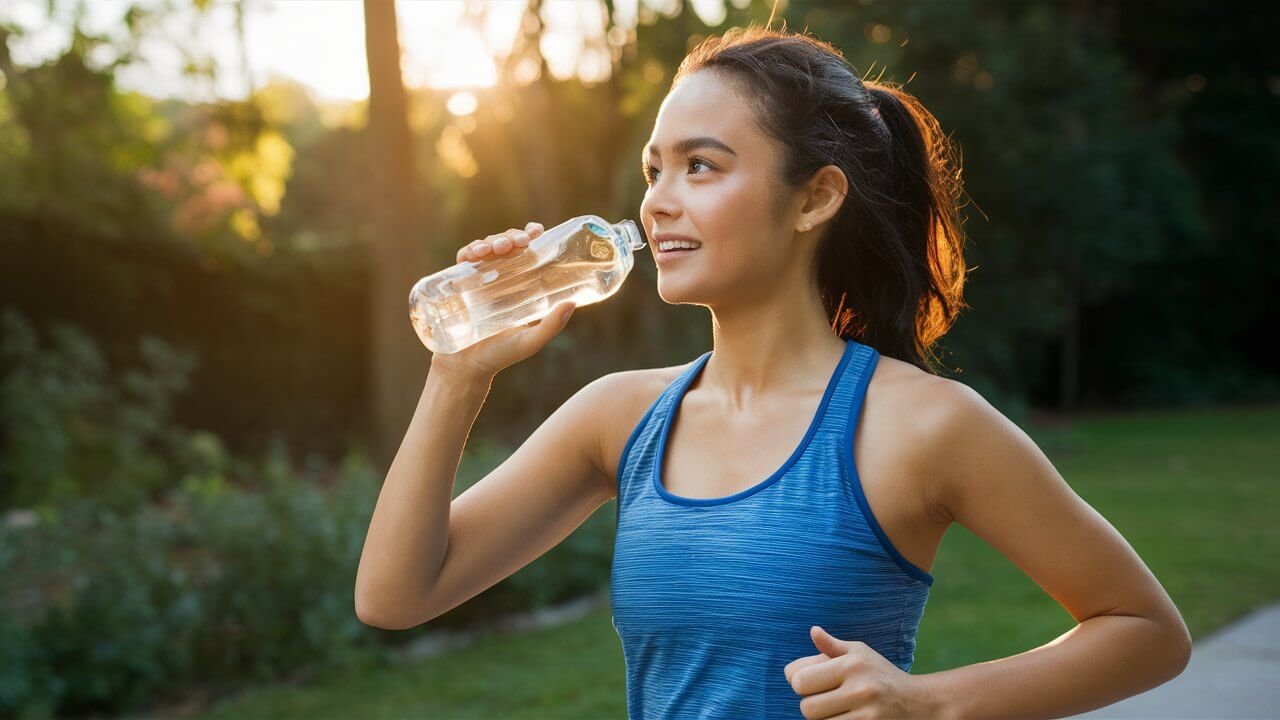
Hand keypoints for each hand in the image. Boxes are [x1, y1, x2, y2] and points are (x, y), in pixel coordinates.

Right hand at [430, 222, 575, 380]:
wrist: (464, 369)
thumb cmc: (499, 357)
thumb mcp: (529, 341)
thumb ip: (551, 326)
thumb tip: (572, 303)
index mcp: (518, 286)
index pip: (525, 253)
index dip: (530, 236)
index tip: (537, 231)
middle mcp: (498, 279)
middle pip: (505, 245)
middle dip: (511, 236)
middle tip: (518, 242)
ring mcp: (477, 280)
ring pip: (485, 248)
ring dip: (492, 240)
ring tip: (498, 247)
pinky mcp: (457, 285)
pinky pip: (462, 260)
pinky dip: (468, 250)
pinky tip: (476, 253)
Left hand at [784, 626, 940, 718]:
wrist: (918, 703)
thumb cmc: (881, 674)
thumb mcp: (860, 654)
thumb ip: (832, 646)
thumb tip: (813, 631)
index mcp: (851, 664)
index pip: (798, 679)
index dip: (799, 682)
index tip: (811, 682)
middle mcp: (860, 689)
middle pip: (806, 708)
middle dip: (811, 704)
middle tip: (825, 699)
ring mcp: (867, 714)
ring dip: (823, 719)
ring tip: (838, 709)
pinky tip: (846, 717)